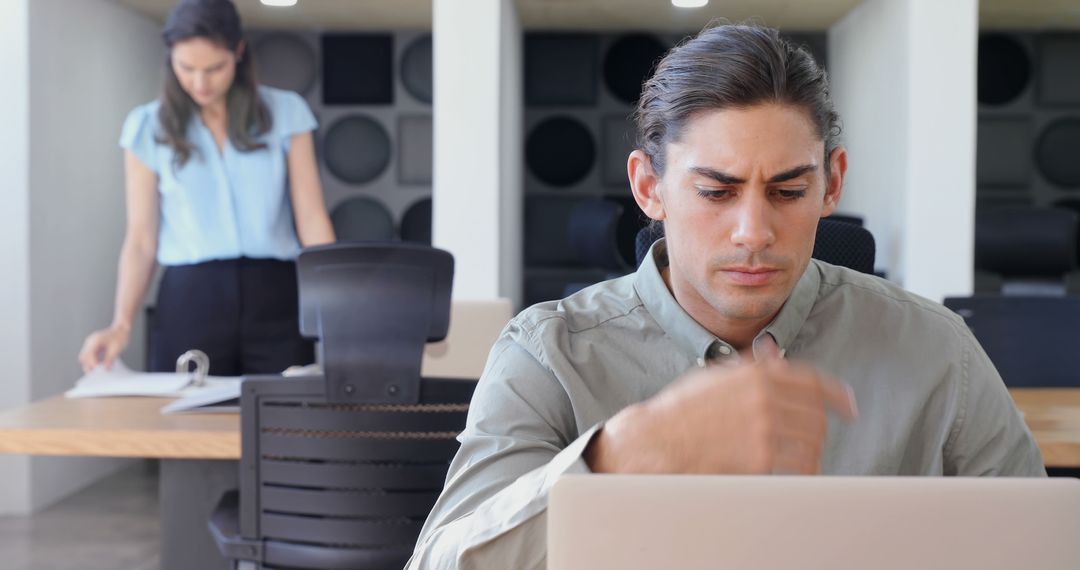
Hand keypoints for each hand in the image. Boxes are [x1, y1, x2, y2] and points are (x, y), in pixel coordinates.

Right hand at [78, 324, 130, 372]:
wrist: (122, 329)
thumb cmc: (120, 336)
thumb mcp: (116, 349)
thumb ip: (110, 359)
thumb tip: (106, 369)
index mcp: (95, 341)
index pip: (89, 355)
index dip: (92, 364)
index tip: (98, 371)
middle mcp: (90, 341)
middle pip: (83, 357)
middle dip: (88, 366)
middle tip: (96, 374)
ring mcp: (90, 343)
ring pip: (85, 357)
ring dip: (90, 364)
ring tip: (98, 371)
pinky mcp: (93, 346)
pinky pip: (90, 355)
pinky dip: (93, 361)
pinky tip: (99, 365)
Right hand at [585, 337, 856, 474]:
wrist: (655, 441)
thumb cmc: (681, 410)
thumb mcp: (715, 376)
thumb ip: (749, 365)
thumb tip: (773, 351)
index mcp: (756, 374)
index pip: (812, 381)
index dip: (836, 394)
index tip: (848, 406)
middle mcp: (765, 397)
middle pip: (816, 415)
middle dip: (820, 429)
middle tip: (816, 440)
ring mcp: (764, 429)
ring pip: (811, 442)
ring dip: (813, 453)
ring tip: (805, 462)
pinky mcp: (759, 459)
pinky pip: (795, 467)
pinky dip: (801, 473)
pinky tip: (795, 476)